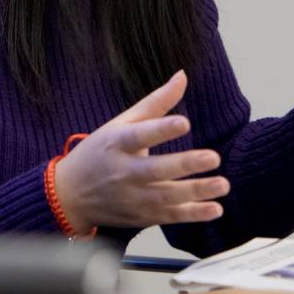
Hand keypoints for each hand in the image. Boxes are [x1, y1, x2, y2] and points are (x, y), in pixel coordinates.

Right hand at [52, 71, 228, 233]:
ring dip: (196, 192)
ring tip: (222, 184)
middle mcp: (123, 171)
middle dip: (185, 164)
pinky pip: (169, 217)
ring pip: (166, 196)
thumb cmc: (99, 152)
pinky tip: (215, 208)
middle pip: (155, 169)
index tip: (184, 122)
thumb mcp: (120, 123)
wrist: (70, 195)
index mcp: (116, 143)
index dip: (161, 129)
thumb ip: (155, 102)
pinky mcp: (141, 216)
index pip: (139, 135)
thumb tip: (183, 76)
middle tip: (213, 157)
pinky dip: (192, 215)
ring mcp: (132, 197)